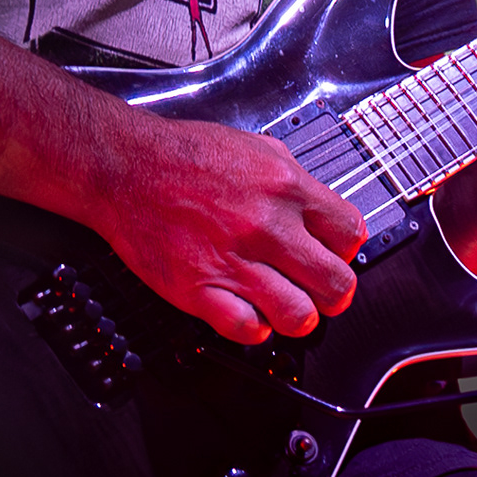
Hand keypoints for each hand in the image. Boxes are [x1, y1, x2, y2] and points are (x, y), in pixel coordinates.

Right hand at [82, 106, 367, 345]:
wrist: (126, 168)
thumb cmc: (184, 154)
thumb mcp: (255, 146)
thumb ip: (293, 176)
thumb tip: (318, 207)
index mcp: (286, 187)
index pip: (350, 233)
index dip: (347, 249)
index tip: (336, 253)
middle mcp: (267, 227)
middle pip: (335, 283)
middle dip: (336, 293)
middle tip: (324, 292)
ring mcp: (234, 262)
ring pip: (299, 316)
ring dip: (301, 317)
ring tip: (291, 307)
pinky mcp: (199, 290)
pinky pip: (248, 330)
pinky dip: (257, 330)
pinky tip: (252, 314)